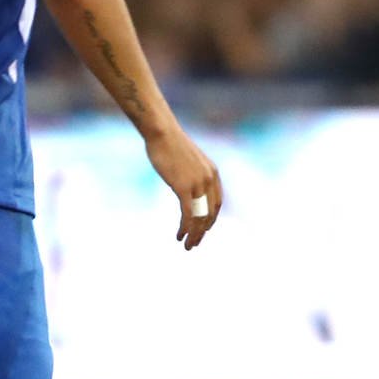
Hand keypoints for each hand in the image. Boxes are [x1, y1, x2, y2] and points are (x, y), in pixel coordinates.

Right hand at [145, 126, 222, 249]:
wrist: (162, 132)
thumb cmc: (170, 145)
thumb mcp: (188, 161)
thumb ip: (192, 174)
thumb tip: (188, 186)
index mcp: (213, 173)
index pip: (217, 203)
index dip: (210, 219)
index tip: (202, 230)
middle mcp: (209, 179)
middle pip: (210, 213)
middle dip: (203, 231)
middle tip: (194, 244)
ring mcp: (198, 183)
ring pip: (200, 217)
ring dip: (194, 234)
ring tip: (188, 246)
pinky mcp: (184, 187)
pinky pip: (188, 214)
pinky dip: (185, 228)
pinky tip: (179, 235)